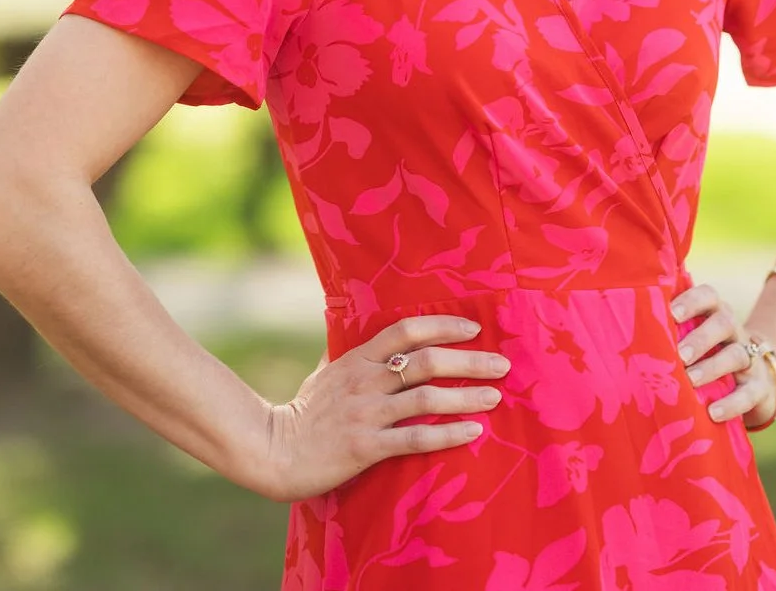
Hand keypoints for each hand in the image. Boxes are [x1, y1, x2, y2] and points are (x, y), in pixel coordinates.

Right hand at [257, 316, 508, 500]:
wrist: (272, 450)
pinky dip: (447, 434)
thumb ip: (347, 352)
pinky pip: (414, 439)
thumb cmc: (302, 411)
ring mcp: (365, 414)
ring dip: (465, 396)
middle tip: (502, 365)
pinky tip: (472, 432)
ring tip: (494, 397)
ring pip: (425, 398)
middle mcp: (365, 380)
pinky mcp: (365, 447)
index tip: (474, 328)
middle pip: (425, 360)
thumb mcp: (323, 372)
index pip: (405, 330)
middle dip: (468, 361)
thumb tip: (359, 330)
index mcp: (357, 358)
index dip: (442, 325)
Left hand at [670, 284, 775, 429]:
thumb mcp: (692, 339)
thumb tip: (622, 336)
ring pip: (736, 355)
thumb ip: (668, 333)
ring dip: (712, 367)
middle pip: (724, 323)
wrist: (753, 382)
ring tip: (691, 381)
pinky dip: (732, 403)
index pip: (708, 295)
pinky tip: (714, 412)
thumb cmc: (705, 355)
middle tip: (679, 354)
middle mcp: (734, 330)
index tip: (671, 314)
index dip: (691, 302)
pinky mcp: (760, 387)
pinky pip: (750, 392)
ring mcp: (750, 358)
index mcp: (714, 312)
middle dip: (700, 338)